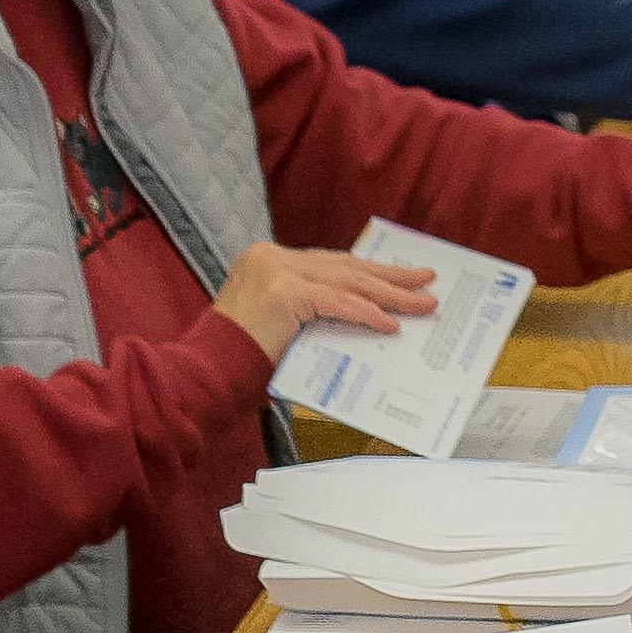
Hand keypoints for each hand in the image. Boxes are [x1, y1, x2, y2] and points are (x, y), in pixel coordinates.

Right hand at [209, 239, 442, 360]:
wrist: (205, 374)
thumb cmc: (240, 361)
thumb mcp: (281, 326)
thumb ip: (313, 313)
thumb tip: (365, 319)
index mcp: (268, 261)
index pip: (330, 264)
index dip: (368, 272)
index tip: (400, 277)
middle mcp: (271, 257)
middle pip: (344, 266)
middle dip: (389, 276)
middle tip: (426, 280)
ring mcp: (276, 271)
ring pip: (347, 280)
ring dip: (390, 294)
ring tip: (423, 303)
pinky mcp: (283, 293)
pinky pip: (337, 303)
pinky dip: (366, 313)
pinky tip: (391, 323)